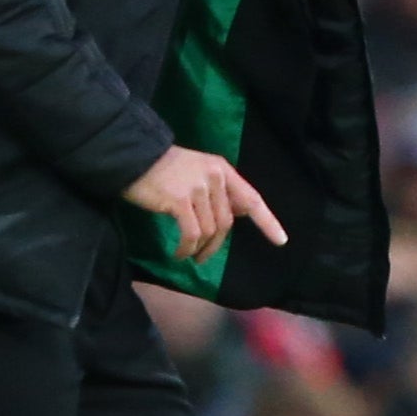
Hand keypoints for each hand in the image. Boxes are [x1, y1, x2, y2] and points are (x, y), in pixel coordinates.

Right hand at [123, 145, 287, 262]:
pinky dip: (186, 248)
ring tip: (187, 255)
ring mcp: (198, 188)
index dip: (267, 222)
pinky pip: (191, 234)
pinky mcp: (180, 201)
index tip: (281, 240)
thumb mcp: (198, 172)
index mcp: (223, 170)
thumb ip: (218, 191)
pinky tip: (179, 253)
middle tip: (201, 257)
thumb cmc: (164, 169)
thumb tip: (236, 215)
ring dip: (198, 249)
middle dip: (215, 245)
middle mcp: (215, 177)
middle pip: (226, 223)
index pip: (251, 199)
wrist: (135, 158)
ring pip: (209, 231)